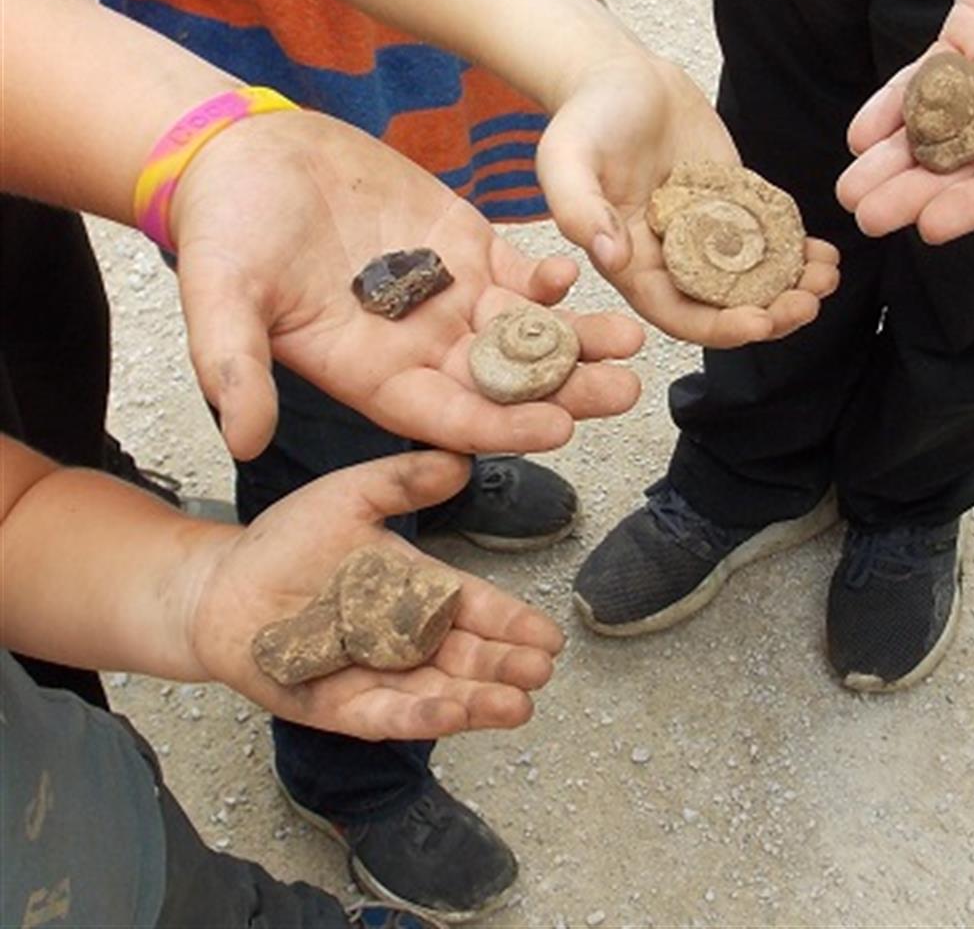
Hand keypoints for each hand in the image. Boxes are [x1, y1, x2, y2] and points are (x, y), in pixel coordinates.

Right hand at [169, 110, 645, 460]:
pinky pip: (520, 275)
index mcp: (371, 375)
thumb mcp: (218, 296)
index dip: (503, 428)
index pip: (449, 417)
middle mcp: (417, 347)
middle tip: (625, 393)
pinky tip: (582, 277)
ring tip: (633, 340)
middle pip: (506, 384)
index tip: (559, 428)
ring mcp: (446, 297)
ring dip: (580, 340)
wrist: (240, 152)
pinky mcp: (463, 247)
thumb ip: (233, 366)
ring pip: (527, 332)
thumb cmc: (223, 228)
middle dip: (567, 390)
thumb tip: (240, 440)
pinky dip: (553, 282)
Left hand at [186, 452, 564, 739]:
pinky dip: (419, 718)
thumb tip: (459, 460)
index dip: (514, 623)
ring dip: (479, 702)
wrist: (218, 587)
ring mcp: (376, 676)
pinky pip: (385, 716)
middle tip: (540, 672)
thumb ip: (404, 480)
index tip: (549, 637)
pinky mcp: (338, 708)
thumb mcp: (350, 497)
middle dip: (507, 668)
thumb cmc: (283, 544)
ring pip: (439, 695)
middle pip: (468, 659)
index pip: (477, 609)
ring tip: (517, 706)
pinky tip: (453, 714)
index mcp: (419, 592)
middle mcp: (406, 640)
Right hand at [537, 53, 840, 345]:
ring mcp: (709, 235)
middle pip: (727, 306)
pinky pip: (772, 239)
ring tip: (826, 276)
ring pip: (756, 279)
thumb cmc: (586, 119)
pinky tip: (825, 250)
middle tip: (807, 303)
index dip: (720, 327)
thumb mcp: (565, 159)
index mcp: (632, 264)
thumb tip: (611, 256)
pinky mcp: (736, 206)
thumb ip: (577, 208)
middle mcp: (673, 259)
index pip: (679, 315)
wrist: (622, 77)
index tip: (759, 323)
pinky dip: (799, 251)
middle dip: (772, 314)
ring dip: (794, 287)